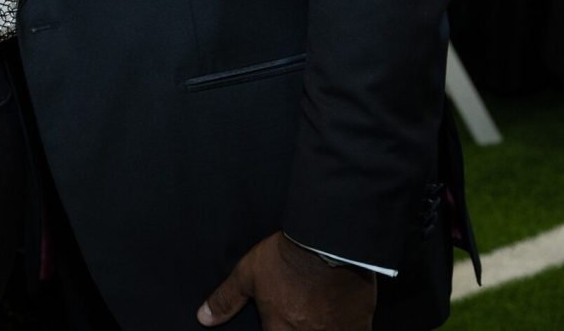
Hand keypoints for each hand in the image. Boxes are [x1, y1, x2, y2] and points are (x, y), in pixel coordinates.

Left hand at [197, 233, 374, 330]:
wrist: (327, 241)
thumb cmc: (286, 258)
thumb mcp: (248, 275)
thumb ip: (226, 299)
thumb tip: (203, 318)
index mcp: (279, 330)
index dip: (273, 330)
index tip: (277, 322)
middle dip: (297, 327)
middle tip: (300, 313)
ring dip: (321, 328)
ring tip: (318, 313)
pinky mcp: (360, 325)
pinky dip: (346, 329)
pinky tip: (339, 318)